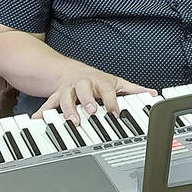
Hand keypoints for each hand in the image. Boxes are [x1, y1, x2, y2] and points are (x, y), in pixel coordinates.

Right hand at [33, 68, 156, 121]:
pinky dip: (43, 112)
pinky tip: (37, 120)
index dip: (111, 100)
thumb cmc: (96, 80)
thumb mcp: (116, 82)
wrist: (71, 71)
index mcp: (99, 82)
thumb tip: (153, 94)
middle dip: (87, 101)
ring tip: (71, 120)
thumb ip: (133, 90)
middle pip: (84, 90)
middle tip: (91, 112)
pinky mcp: (57, 96)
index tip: (115, 112)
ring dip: (68, 109)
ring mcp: (69, 90)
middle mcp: (83, 84)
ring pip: (66, 97)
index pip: (107, 90)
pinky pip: (48, 104)